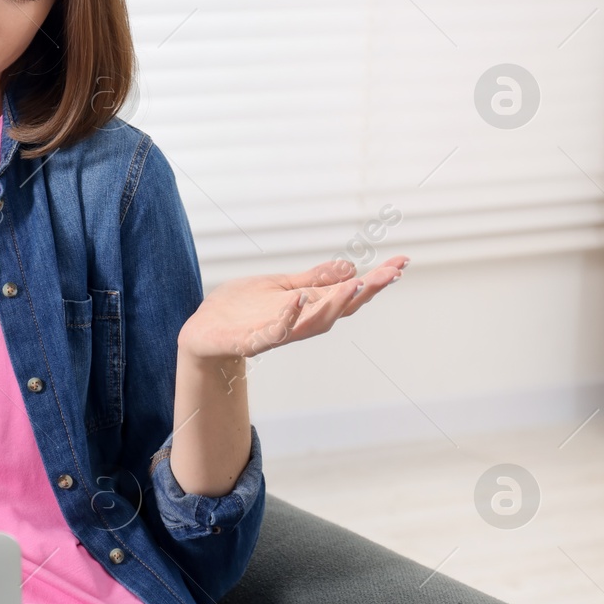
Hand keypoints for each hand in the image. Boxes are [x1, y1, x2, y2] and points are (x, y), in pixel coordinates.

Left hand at [177, 255, 408, 361]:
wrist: (203, 330)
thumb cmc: (239, 309)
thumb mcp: (279, 285)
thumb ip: (312, 279)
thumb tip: (350, 267)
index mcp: (308, 307)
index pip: (348, 294)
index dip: (375, 281)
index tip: (401, 263)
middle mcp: (299, 322)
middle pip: (340, 309)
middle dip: (366, 292)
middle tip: (390, 274)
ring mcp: (277, 333)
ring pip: (314, 324)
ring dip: (335, 306)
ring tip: (355, 286)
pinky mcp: (252, 341)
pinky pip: (274, 332)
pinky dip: (288, 318)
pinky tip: (298, 301)